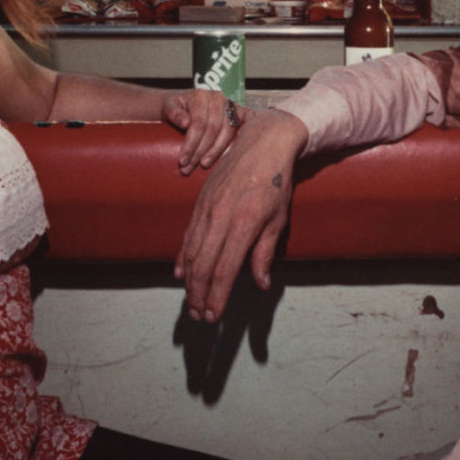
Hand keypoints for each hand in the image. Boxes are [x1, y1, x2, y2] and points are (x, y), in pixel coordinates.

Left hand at [160, 88, 239, 175]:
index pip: (199, 123)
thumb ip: (174, 113)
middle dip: (201, 151)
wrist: (184, 102)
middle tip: (189, 168)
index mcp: (201, 96)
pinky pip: (248, 120)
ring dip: (217, 150)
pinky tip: (241, 147)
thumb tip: (185, 123)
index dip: (191, 144)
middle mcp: (219, 97)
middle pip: (213, 128)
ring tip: (204, 164)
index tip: (182, 161)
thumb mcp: (169, 106)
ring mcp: (231, 103)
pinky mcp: (241, 110)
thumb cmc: (177, 107)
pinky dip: (247, 132)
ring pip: (228, 129)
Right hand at [176, 107, 306, 322]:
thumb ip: (264, 254)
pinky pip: (188, 236)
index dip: (217, 297)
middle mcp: (220, 218)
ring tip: (192, 302)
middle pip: (202, 266)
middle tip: (199, 316)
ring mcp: (207, 209)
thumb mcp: (278, 220)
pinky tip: (181, 274)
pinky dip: (183, 258)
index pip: (224, 270)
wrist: (262, 143)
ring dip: (190, 281)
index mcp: (244, 224)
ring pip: (191, 253)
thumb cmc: (276, 183)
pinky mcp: (200, 203)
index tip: (213, 316)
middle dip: (199, 295)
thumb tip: (260, 284)